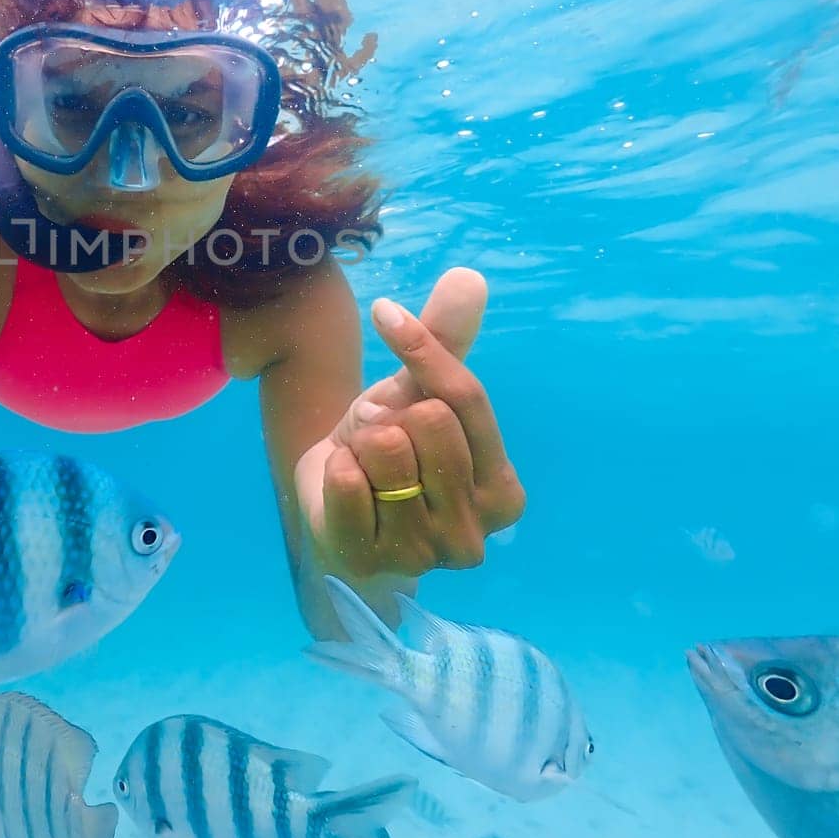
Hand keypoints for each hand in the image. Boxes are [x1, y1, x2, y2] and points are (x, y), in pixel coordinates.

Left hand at [298, 268, 524, 578]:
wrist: (334, 505)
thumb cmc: (390, 446)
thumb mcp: (417, 391)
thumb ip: (445, 340)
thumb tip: (468, 277)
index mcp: (504, 492)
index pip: (466, 398)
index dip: (421, 349)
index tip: (385, 312)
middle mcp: (475, 533)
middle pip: (427, 422)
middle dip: (388, 412)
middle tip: (376, 431)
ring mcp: (423, 555)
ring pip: (385, 448)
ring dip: (360, 443)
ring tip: (363, 462)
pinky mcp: (369, 560)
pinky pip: (346, 482)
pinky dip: (335, 468)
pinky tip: (343, 487)